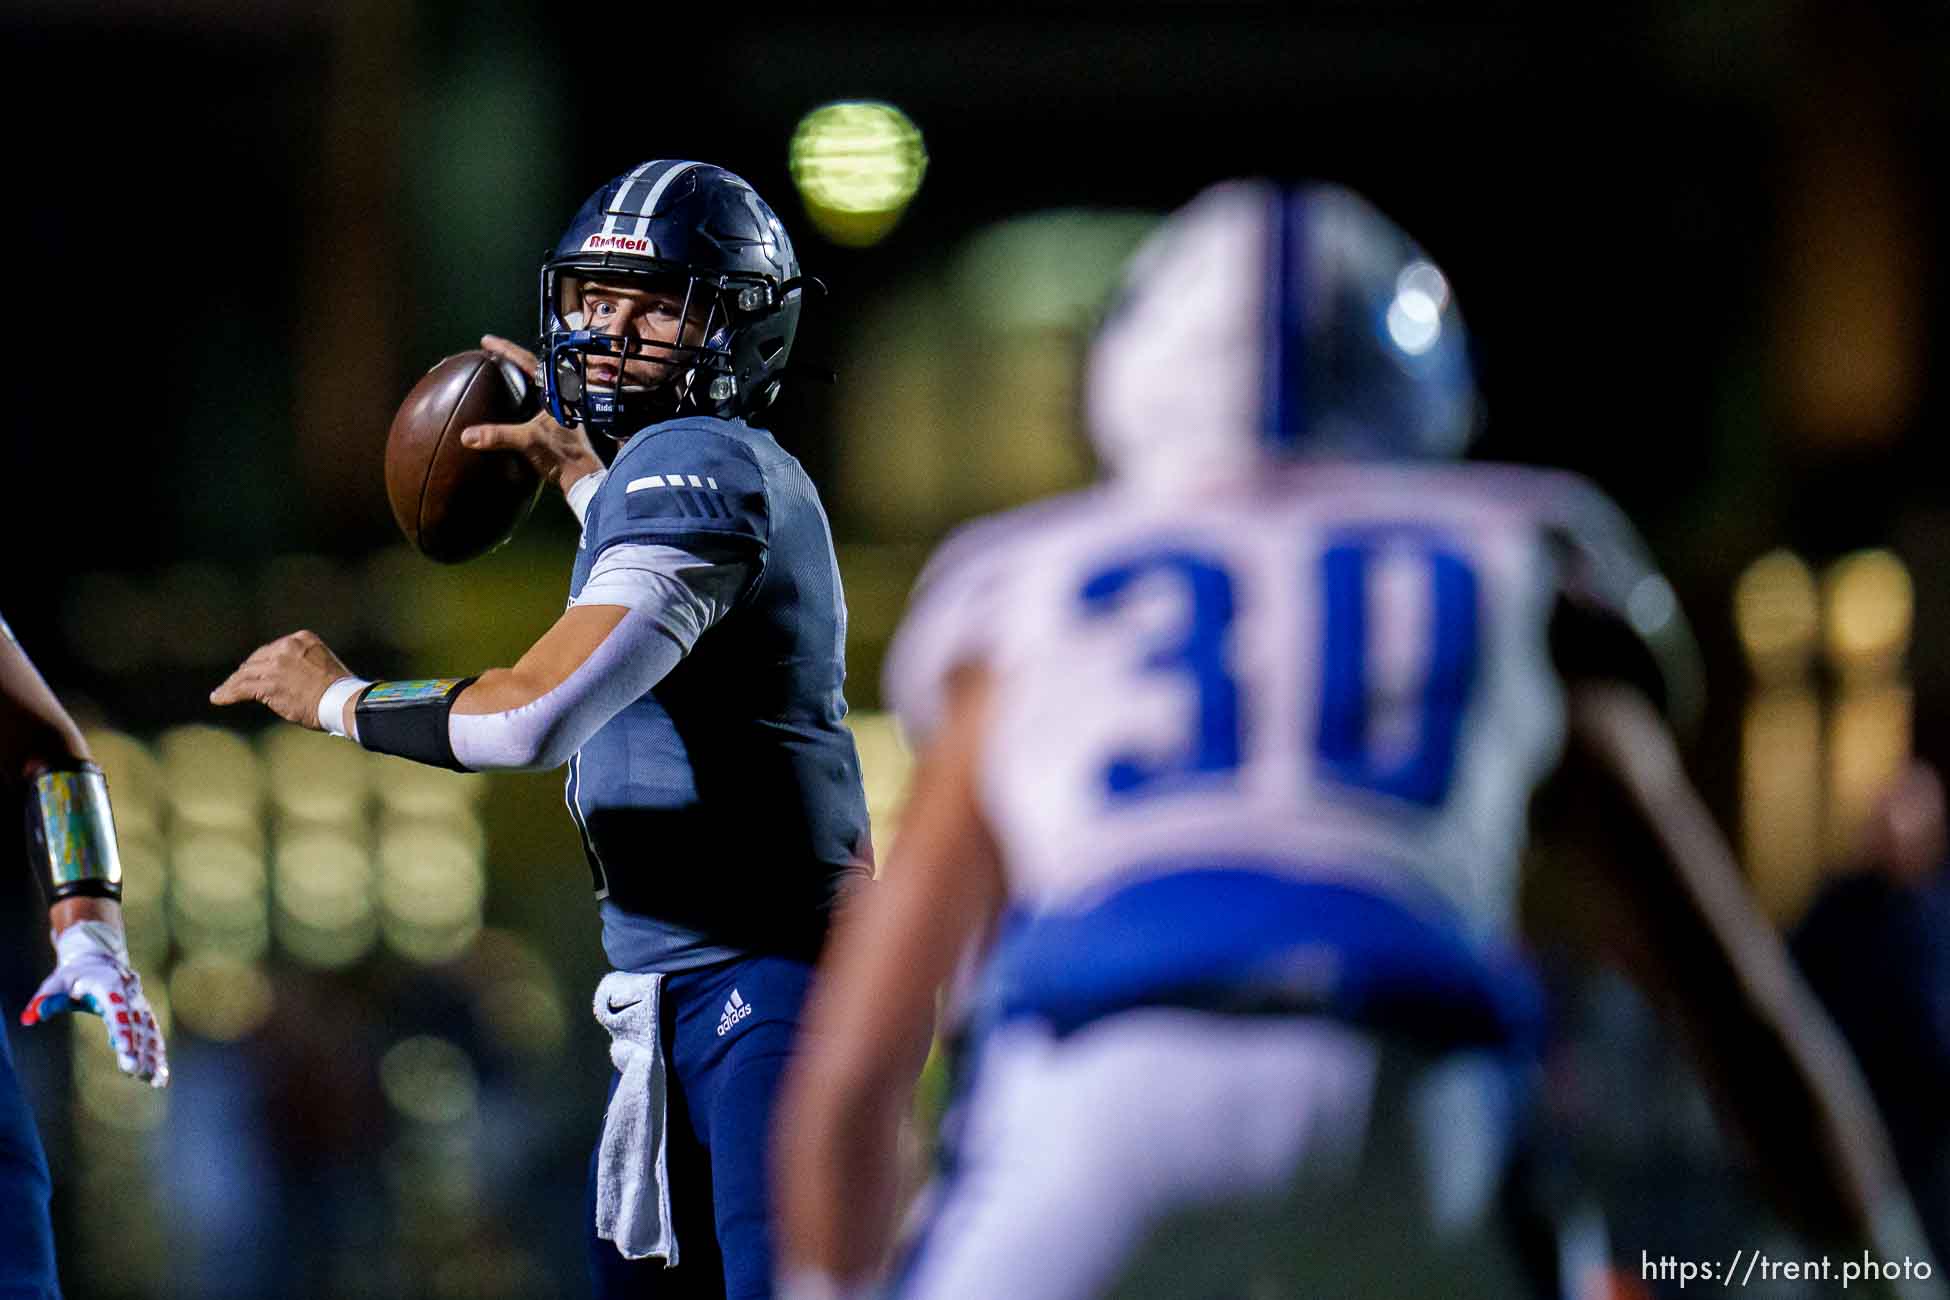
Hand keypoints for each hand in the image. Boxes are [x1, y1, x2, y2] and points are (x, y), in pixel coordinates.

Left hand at [22, 920, 167, 1086]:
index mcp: (111, 987)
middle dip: (137, 1049)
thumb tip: (28, 1018)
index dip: (122, 1028)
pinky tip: (160, 1075)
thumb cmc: (75, 974)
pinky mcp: (142, 1016)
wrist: (100, 959)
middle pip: (136, 1025)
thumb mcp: (58, 981)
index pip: (118, 1010)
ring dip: (152, 1056)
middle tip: (133, 1071)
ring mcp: (139, 1007)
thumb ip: (45, 998)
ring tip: (155, 1081)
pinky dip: (157, 1055)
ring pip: (149, 1032)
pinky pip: (152, 1036)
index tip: (124, 1048)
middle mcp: (130, 998)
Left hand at [209, 629, 351, 729]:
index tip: (256, 671)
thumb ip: (302, 663)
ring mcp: (276, 665)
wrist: (344, 701)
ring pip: (246, 674)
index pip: (273, 649)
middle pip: (257, 660)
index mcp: (302, 638)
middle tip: (236, 683)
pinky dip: (227, 693)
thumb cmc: (339, 690)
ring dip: (232, 684)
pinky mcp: (268, 684)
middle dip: (246, 673)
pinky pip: (241, 688)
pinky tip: (218, 698)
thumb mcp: (322, 663)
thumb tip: (286, 677)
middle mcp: (287, 647)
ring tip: (222, 692)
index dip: (262, 662)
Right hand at [469, 334, 603, 493]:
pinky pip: (536, 400)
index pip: (528, 361)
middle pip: (533, 369)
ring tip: (498, 373)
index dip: (506, 349)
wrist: (582, 477)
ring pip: (536, 385)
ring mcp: (560, 408)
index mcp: (556, 392)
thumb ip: (499, 436)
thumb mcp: (528, 441)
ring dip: (517, 377)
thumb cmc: (561, 455)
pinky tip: (510, 402)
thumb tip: (467, 436)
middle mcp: (560, 395)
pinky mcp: (557, 422)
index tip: (487, 341)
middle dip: (511, 359)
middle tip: (491, 354)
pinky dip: (521, 395)